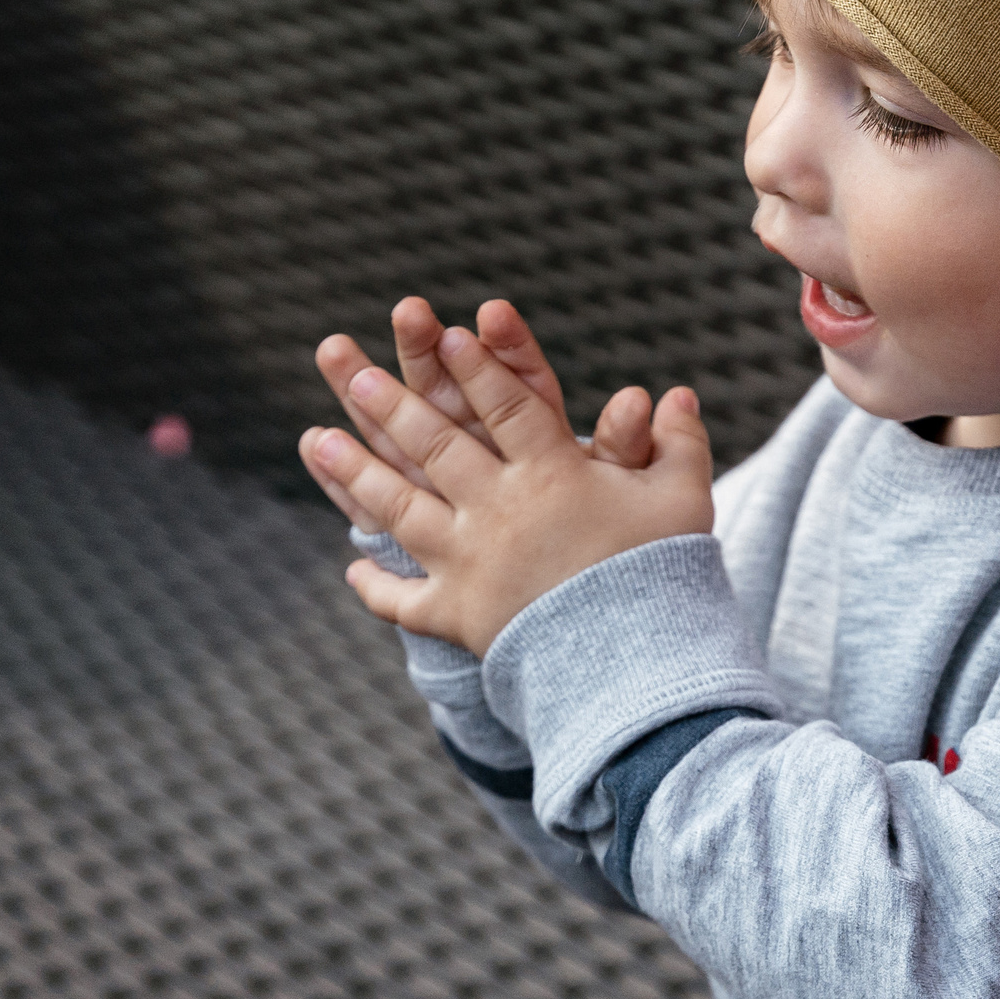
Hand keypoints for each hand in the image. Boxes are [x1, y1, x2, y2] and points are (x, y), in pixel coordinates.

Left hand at [300, 321, 713, 654]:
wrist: (635, 664)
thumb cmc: (663, 575)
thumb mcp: (682, 502)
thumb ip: (679, 443)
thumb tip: (677, 394)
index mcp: (554, 475)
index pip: (510, 408)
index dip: (481, 369)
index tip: (449, 334)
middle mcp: (499, 510)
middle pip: (437, 447)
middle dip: (393, 405)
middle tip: (357, 373)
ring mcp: (470, 563)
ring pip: (400, 508)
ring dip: (355, 471)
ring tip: (316, 438)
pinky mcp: (457, 616)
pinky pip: (406, 600)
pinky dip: (377, 587)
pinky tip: (352, 571)